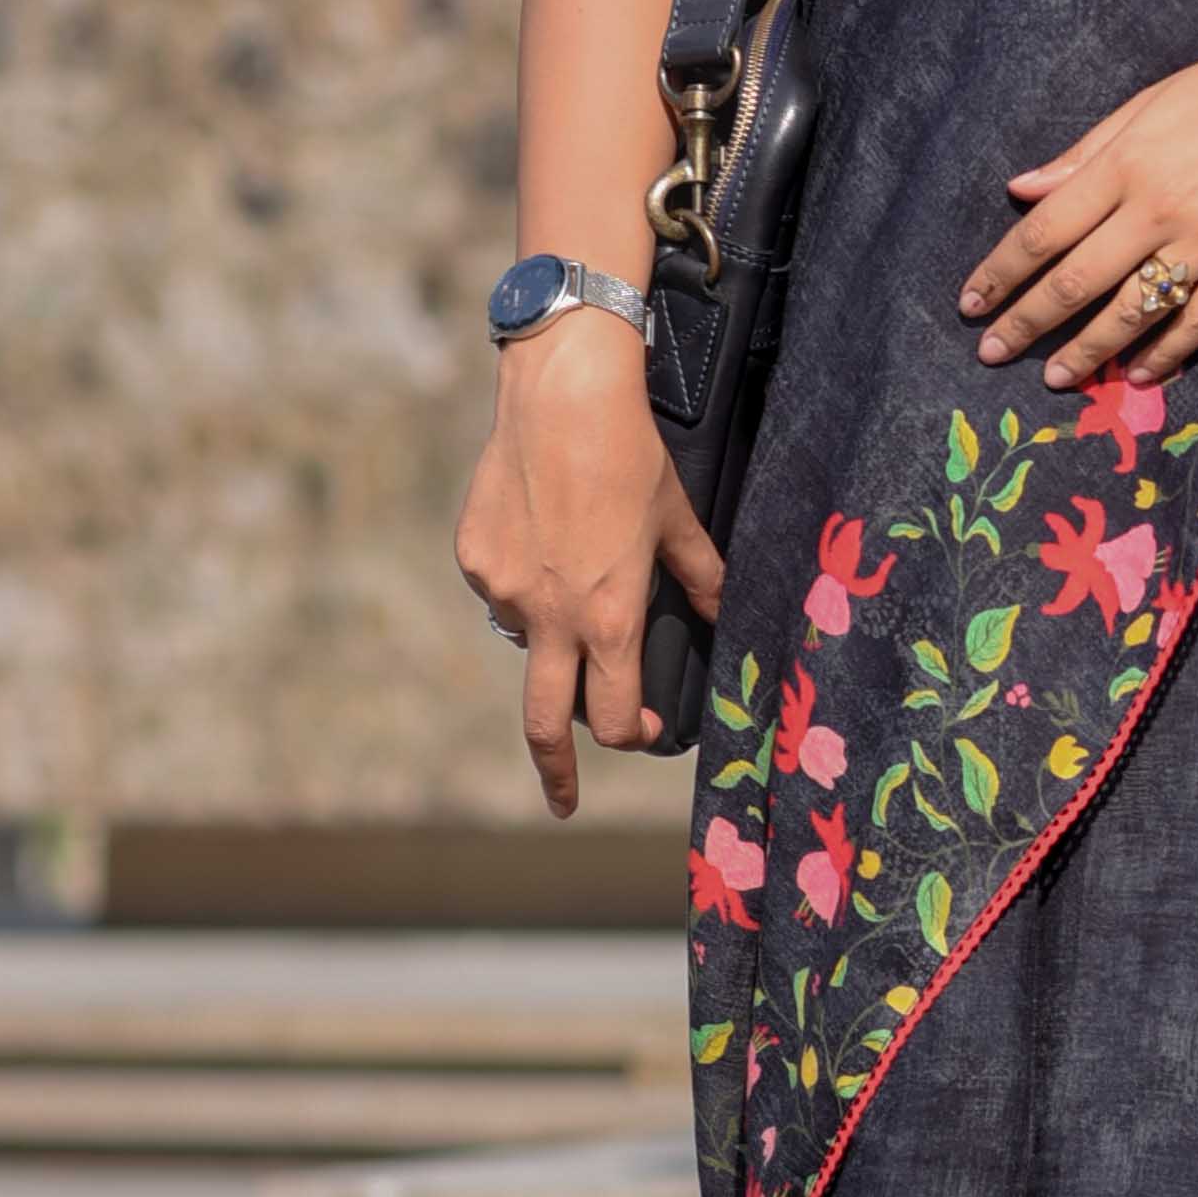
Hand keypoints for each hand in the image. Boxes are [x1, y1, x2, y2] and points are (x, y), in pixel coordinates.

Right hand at [454, 318, 724, 808]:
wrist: (562, 396)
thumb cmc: (630, 456)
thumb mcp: (678, 522)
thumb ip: (703, 579)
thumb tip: (724, 612)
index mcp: (607, 619)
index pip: (615, 717)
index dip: (635, 733)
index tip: (646, 732)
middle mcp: (549, 617)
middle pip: (544, 725)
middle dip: (557, 773)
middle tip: (565, 800)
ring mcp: (503, 589)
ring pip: (527, 639)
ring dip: (550, 632)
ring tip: (576, 569)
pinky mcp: (473, 557)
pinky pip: (500, 590)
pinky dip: (523, 581)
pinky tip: (545, 534)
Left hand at [960, 15, 1197, 392]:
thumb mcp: (1149, 102)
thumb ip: (1084, 153)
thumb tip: (1021, 189)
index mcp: (1126, 163)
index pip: (1044, 231)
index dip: (1001, 272)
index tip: (971, 303)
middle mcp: (1159, 208)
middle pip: (1077, 281)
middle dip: (1027, 323)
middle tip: (992, 353)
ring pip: (1134, 313)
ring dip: (1087, 351)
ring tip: (1055, 378)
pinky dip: (1166, 353)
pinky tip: (1137, 375)